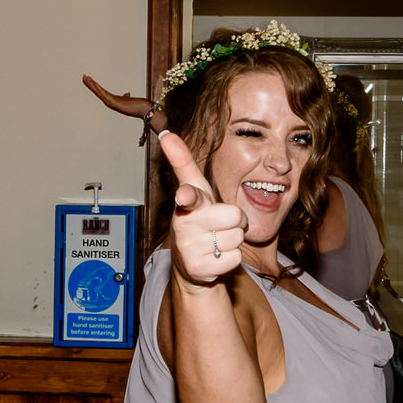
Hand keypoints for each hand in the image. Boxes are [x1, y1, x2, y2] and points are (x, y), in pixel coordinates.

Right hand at [82, 74, 153, 121]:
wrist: (140, 108)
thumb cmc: (134, 105)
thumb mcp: (127, 99)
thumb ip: (125, 96)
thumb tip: (126, 93)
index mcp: (110, 98)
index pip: (100, 90)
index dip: (94, 85)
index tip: (89, 79)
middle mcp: (108, 100)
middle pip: (97, 90)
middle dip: (90, 83)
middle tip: (83, 76)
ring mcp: (110, 101)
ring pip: (98, 91)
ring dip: (92, 84)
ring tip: (86, 78)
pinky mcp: (113, 102)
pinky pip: (103, 94)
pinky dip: (99, 89)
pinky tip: (95, 84)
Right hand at [156, 131, 245, 286]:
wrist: (192, 262)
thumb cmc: (198, 217)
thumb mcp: (194, 189)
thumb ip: (183, 162)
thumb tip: (166, 133)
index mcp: (185, 203)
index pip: (189, 196)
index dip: (189, 196)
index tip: (184, 196)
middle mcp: (184, 225)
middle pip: (234, 215)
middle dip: (236, 219)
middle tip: (222, 222)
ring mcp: (190, 249)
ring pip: (237, 237)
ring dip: (233, 238)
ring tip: (217, 239)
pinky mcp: (201, 269)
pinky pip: (235, 258)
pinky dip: (231, 258)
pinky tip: (217, 256)